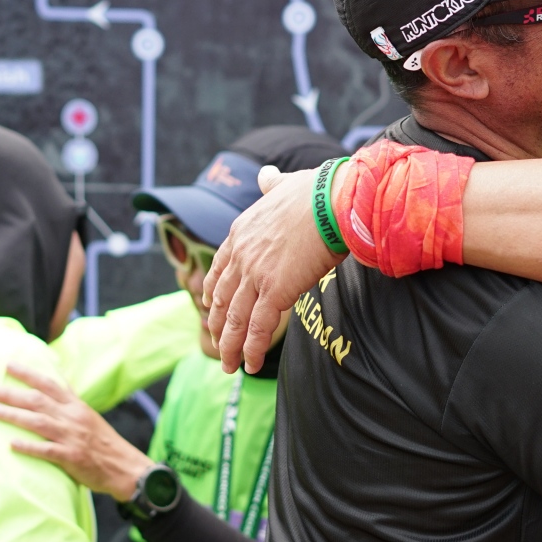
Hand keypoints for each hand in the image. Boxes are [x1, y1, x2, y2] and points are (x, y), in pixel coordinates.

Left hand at [0, 361, 152, 499]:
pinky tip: (11, 444)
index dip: (28, 373)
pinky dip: (29, 446)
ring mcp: (72, 437)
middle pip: (37, 400)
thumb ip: (69, 404)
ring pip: (38, 422)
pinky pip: (47, 450)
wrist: (126, 467)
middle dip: (10, 393)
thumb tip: (52, 388)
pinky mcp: (72, 457)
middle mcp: (73, 417)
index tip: (7, 365)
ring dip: (14, 415)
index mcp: (77, 406)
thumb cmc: (104, 444)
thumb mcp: (88, 417)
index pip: (49, 384)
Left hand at [204, 163, 343, 373]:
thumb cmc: (316, 191)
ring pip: (237, 319)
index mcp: (241, 231)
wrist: (332, 200)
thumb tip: (266, 175)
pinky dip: (252, 349)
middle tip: (218, 344)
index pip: (219, 267)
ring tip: (230, 366)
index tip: (209, 305)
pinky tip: (250, 365)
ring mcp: (256, 274)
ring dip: (231, 346)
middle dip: (219, 324)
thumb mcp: (284, 184)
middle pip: (223, 298)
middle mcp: (242, 255)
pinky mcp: (275, 291)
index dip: (213, 290)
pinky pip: (259, 327)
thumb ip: (272, 184)